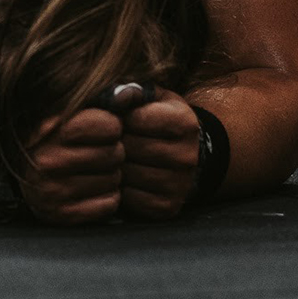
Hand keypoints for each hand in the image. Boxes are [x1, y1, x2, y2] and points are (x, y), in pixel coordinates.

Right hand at [17, 85, 149, 224]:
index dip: (111, 127)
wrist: (27, 176)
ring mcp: (51, 190)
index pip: (109, 124)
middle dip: (113, 153)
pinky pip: (109, 204)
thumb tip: (130, 93)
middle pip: (115, 153)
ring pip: (114, 180)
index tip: (102, 130)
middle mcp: (46, 159)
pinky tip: (90, 191)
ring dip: (110, 176)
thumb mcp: (74, 113)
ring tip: (92, 172)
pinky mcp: (61, 215)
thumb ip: (104, 100)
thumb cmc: (60, 140)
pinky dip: (106, 198)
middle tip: (97, 154)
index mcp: (50, 129)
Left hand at [119, 87, 199, 218]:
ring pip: (128, 175)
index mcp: (184, 123)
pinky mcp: (168, 207)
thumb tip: (116, 97)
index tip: (118, 118)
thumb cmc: (159, 120)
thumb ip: (133, 91)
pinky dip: (120, 190)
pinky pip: (131, 199)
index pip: (137, 118)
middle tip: (109, 139)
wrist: (185, 154)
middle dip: (114, 142)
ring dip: (114, 166)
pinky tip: (123, 177)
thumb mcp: (153, 98)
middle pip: (131, 148)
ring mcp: (180, 184)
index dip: (120, 117)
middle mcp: (187, 156)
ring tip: (114, 157)